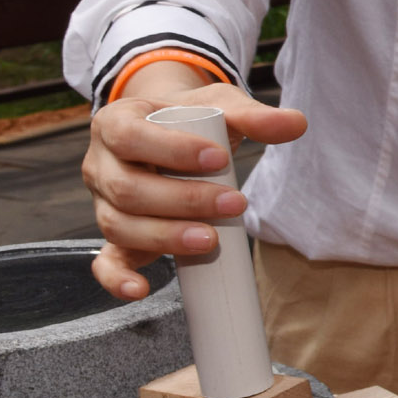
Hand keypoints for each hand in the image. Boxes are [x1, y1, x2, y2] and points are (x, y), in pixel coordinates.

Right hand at [82, 65, 308, 299]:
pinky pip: (105, 262)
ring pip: (119, 225)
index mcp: (117, 122)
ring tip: (210, 240)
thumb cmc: (191, 121)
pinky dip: (117, 279)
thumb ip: (253, 116)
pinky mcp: (114, 237)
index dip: (171, 151)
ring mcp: (105, 203)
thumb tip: (297, 124)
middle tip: (234, 204)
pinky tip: (141, 290)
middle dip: (182, 200)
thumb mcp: (219, 107)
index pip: (131, 136)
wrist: (171, 133)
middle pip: (127, 188)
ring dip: (164, 237)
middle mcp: (101, 164)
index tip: (219, 159)